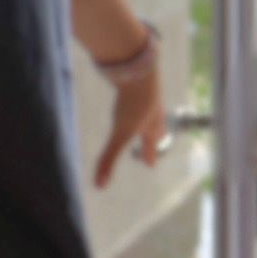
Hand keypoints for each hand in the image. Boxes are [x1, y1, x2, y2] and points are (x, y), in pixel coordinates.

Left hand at [94, 65, 166, 187]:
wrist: (140, 71)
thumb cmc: (133, 105)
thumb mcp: (119, 135)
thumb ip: (108, 159)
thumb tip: (99, 186)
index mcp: (151, 128)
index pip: (151, 146)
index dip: (149, 156)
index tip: (150, 165)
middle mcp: (154, 114)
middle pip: (157, 129)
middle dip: (154, 138)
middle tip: (154, 142)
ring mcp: (150, 97)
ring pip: (151, 112)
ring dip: (149, 119)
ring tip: (144, 120)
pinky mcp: (142, 84)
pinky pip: (142, 95)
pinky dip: (139, 100)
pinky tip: (131, 96)